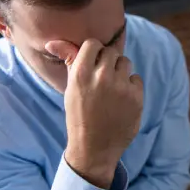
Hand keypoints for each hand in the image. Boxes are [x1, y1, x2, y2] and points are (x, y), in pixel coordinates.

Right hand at [45, 39, 142, 188]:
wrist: (94, 148)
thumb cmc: (79, 116)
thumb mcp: (71, 89)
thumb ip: (68, 61)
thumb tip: (53, 42)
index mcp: (80, 73)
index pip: (93, 44)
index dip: (94, 52)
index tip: (93, 64)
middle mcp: (101, 77)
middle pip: (111, 52)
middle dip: (108, 62)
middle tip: (103, 79)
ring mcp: (121, 86)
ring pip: (125, 62)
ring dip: (121, 72)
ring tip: (113, 89)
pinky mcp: (136, 96)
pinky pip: (136, 78)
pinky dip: (131, 86)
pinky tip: (122, 99)